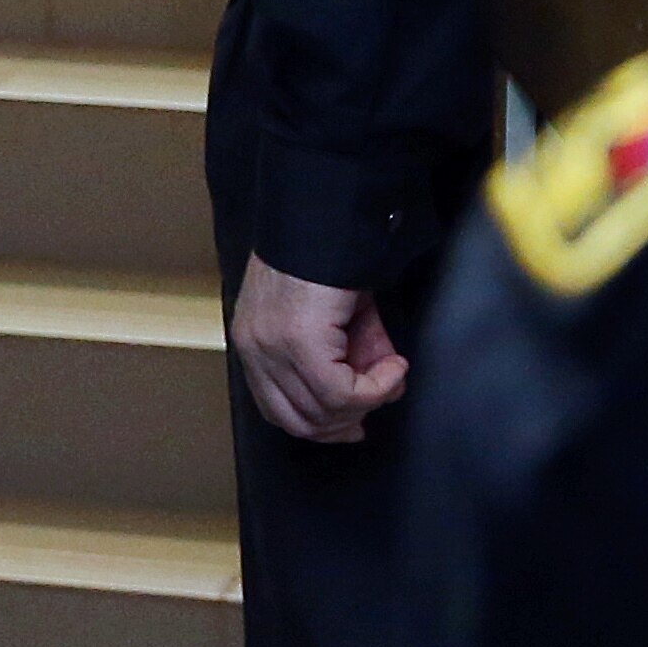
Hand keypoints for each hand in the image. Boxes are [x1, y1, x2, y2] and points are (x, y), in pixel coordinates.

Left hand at [228, 253, 405, 442]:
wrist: (321, 220)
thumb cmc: (325, 259)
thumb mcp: (333, 318)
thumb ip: (353, 356)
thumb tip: (385, 391)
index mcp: (252, 343)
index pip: (277, 411)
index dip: (320, 426)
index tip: (355, 423)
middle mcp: (254, 350)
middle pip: (300, 421)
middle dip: (347, 422)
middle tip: (380, 398)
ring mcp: (273, 348)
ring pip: (324, 411)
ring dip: (368, 399)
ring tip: (391, 372)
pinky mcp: (299, 342)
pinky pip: (343, 393)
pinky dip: (377, 386)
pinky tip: (395, 365)